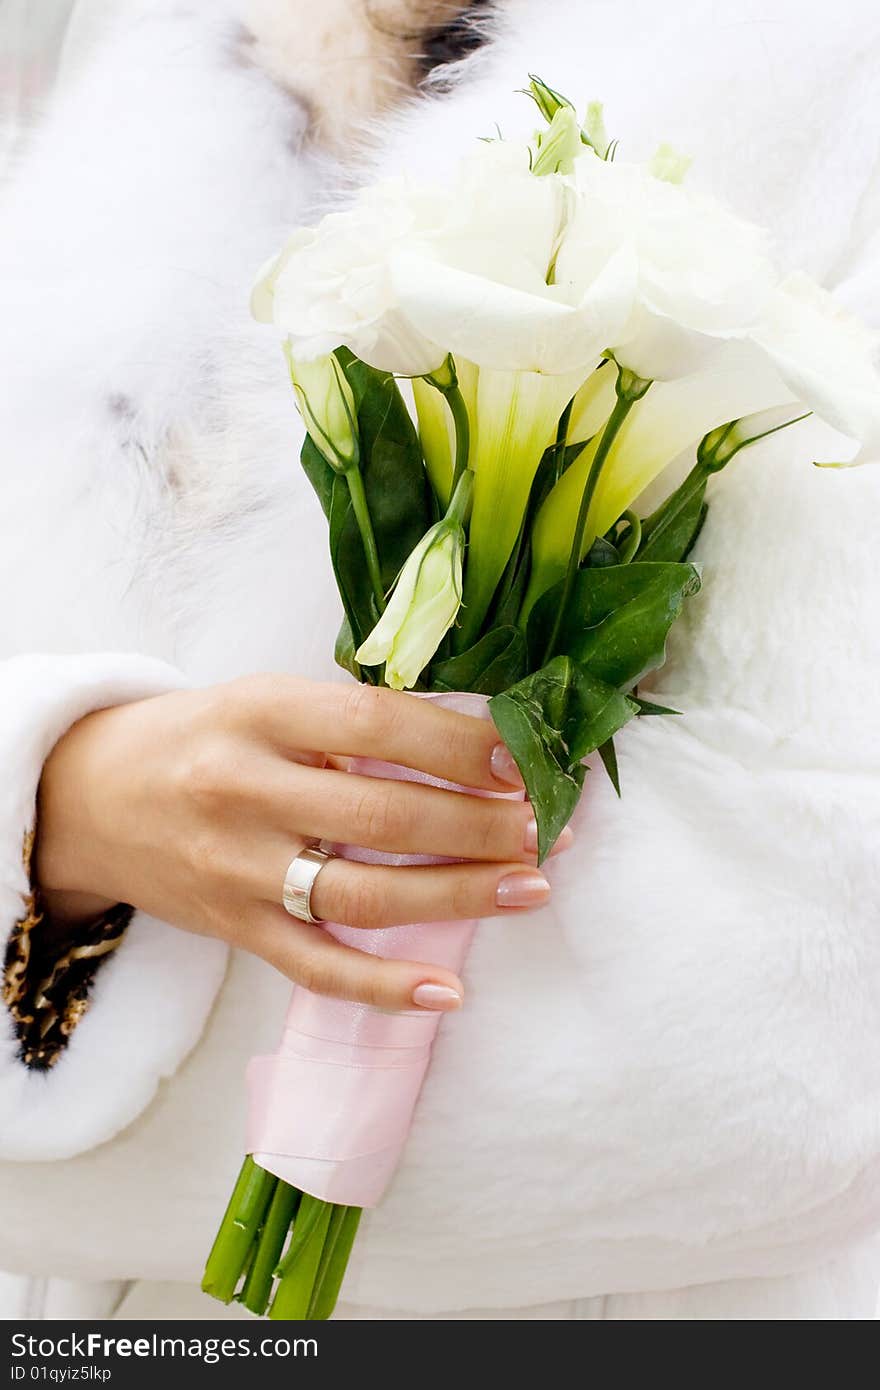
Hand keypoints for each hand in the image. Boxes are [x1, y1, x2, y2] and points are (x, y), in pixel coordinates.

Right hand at [36, 675, 569, 1010]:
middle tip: (548, 830)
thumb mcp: (265, 699)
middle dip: (481, 827)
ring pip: (364, 897)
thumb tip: (476, 743)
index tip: (521, 762)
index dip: (459, 747)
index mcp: (259, 713)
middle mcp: (245, 791)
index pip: (376, 726)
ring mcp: (238, 870)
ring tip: (531, 887)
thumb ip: (351, 721)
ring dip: (460, 897)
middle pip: (384, 819)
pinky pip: (316, 969)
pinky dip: (384, 989)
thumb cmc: (201, 738)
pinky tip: (449, 993)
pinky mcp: (235, 930)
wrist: (90, 796)